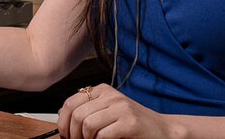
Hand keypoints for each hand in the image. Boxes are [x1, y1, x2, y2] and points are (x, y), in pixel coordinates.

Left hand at [57, 84, 174, 138]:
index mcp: (102, 90)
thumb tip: (63, 122)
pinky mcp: (129, 122)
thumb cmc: (133, 125)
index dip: (63, 122)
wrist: (162, 130)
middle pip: (77, 114)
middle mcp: (111, 95)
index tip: (65, 135)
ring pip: (87, 124)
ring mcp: (121, 107)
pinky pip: (102, 134)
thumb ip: (88, 113)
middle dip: (73, 134)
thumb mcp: (107, 113)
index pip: (71, 103)